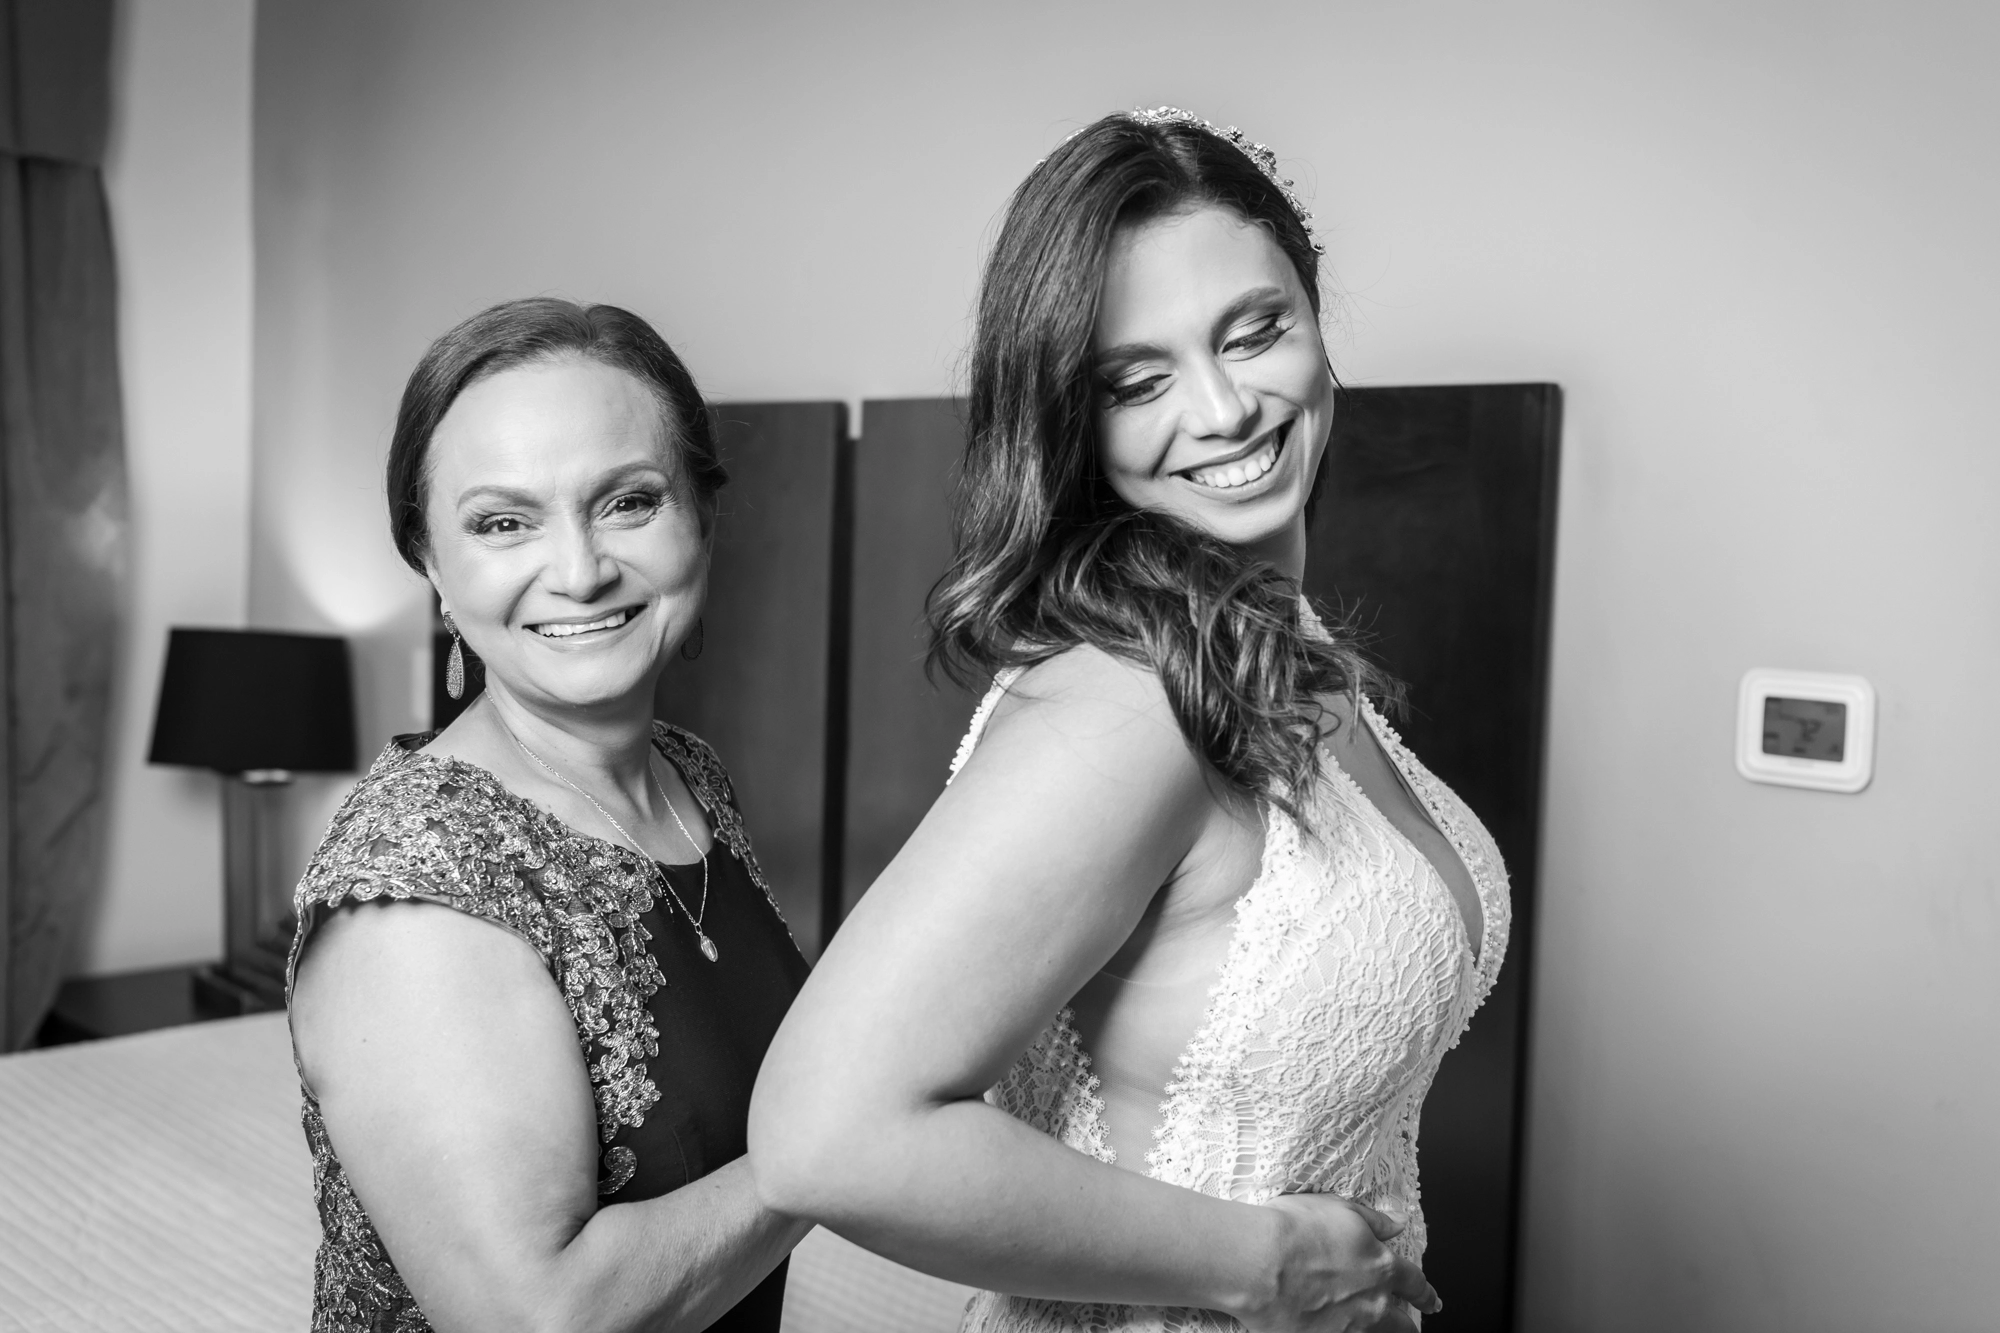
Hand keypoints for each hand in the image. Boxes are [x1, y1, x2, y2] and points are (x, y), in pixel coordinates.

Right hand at [1237, 1195, 1441, 1332]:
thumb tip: (1398, 1222)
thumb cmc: (1293, 1229)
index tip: (1430, 1300)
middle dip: (1407, 1325)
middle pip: (1402, 1325)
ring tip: (1366, 1326)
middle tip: (1408, 1327)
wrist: (1259, 1262)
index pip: (1415, 1284)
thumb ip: (1374, 1220)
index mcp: (1381, 1267)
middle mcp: (1372, 1304)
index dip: (1425, 1293)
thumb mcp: (1339, 1209)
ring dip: (1375, 1330)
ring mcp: (1347, 1329)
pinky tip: (1328, 1329)